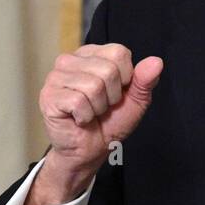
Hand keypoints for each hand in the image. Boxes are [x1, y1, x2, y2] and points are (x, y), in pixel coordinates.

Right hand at [28, 44, 162, 204]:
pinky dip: (85, 116)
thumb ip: (145, 80)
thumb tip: (156, 61)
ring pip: (93, 86)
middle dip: (112, 96)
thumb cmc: (110, 123)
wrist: (90, 151)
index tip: (116, 93)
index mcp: (91, 54)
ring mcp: (55, 77)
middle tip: (102, 107)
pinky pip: (78, 101)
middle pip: (108, 70)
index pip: (119, 52)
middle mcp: (70, 60)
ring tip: (90, 112)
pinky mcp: (48, 96)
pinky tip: (78, 118)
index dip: (126, 78)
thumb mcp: (135, 101)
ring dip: (98, 108)